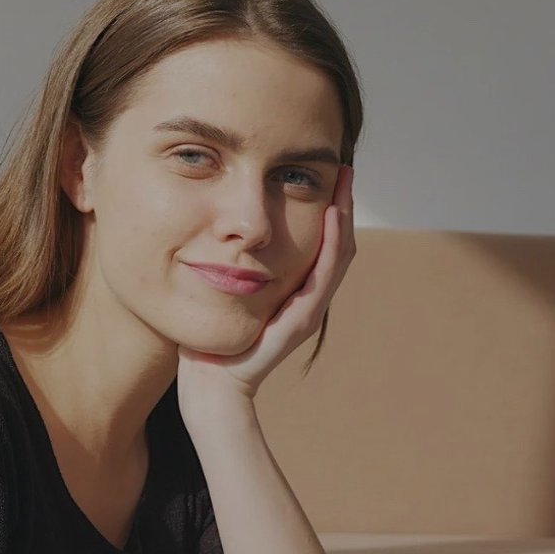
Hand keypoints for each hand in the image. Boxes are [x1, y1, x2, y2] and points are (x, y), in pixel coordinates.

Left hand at [177, 164, 354, 413]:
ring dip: (343, 216)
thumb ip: (228, 264)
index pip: (322, 243)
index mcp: (294, 291)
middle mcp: (307, 300)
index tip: (328, 172)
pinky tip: (331, 215)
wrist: (208, 386)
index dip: (329, 208)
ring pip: (338, 255)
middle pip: (338, 244)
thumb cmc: (208, 342)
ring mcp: (307, 311)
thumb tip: (217, 229)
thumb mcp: (221, 290)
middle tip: (346, 167)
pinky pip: (322, 277)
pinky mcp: (299, 322)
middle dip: (343, 204)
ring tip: (344, 182)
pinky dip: (331, 244)